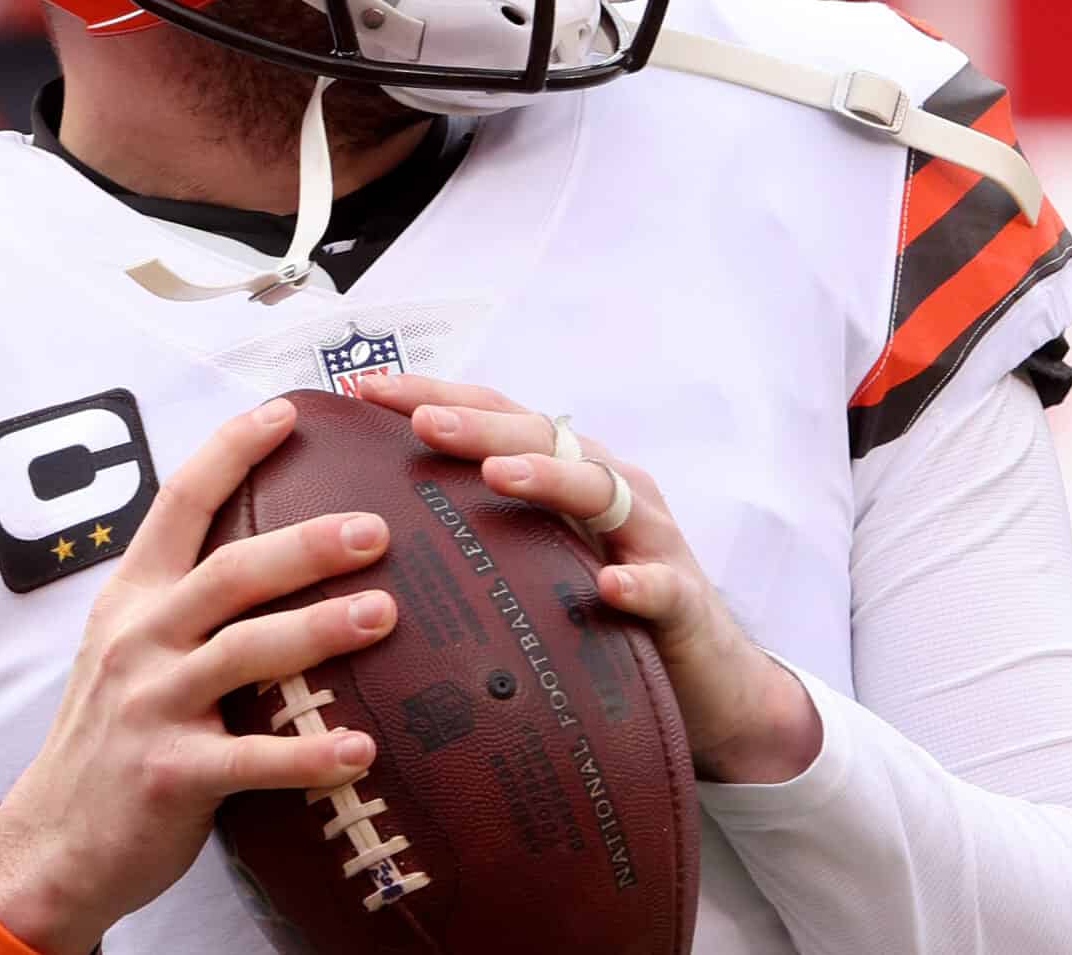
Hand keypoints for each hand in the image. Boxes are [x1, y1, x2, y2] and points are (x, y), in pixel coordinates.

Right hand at [0, 397, 401, 949]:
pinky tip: (362, 749)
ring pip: (245, 652)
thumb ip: (187, 600)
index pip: (180, 502)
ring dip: (320, 631)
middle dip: (306, 545)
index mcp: (133, 596)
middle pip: (230, 572)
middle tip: (375, 529)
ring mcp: (151, 705)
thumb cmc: (113, 735)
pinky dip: (309, 754)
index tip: (286, 411)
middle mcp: (140, 638)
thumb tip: (278, 548)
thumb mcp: (131, 647)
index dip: (231, 450)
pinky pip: (252, 761)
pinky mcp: (170, 774)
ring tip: (384, 615)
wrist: (54, 843)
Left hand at [352, 374, 821, 784]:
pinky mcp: (682, 603)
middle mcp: (608, 490)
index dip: (435, 396)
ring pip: (600, 492)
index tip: (365, 388)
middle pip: (541, 438)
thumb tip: (367, 517)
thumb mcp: (535, 561)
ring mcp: (650, 541)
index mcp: (565, 472)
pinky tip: (607, 586)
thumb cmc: (600, 616)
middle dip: (477, 427)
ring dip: (548, 478)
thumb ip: (476, 531)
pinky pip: (660, 587)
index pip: (495, 418)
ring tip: (496, 476)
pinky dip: (635, 583)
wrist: (706, 684)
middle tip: (420, 422)